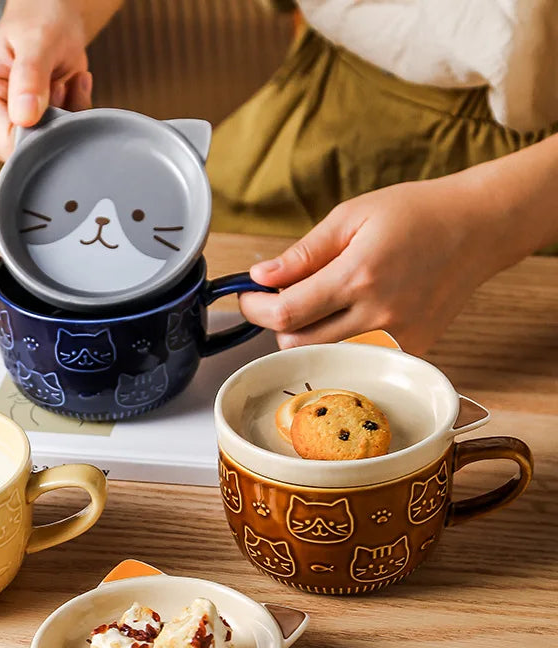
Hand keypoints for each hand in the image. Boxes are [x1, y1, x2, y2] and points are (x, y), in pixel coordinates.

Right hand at [0, 0, 92, 160]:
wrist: (48, 17)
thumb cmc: (39, 21)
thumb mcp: (38, 41)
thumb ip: (31, 77)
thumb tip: (24, 117)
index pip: (8, 144)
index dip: (41, 133)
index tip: (55, 97)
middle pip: (27, 151)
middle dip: (54, 123)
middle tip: (59, 85)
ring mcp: (0, 128)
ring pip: (43, 149)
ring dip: (64, 119)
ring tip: (59, 84)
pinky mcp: (19, 132)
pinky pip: (52, 143)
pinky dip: (68, 119)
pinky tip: (63, 92)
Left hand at [239, 178, 505, 353]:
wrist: (478, 229)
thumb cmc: (415, 215)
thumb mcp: (351, 217)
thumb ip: (303, 253)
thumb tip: (260, 276)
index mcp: (358, 275)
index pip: (285, 313)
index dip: (255, 308)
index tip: (247, 296)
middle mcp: (378, 314)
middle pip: (297, 344)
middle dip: (277, 323)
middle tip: (282, 297)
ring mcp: (398, 338)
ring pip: (325, 356)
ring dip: (307, 335)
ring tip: (321, 301)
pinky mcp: (413, 350)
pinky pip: (358, 356)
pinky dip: (342, 340)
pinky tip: (354, 312)